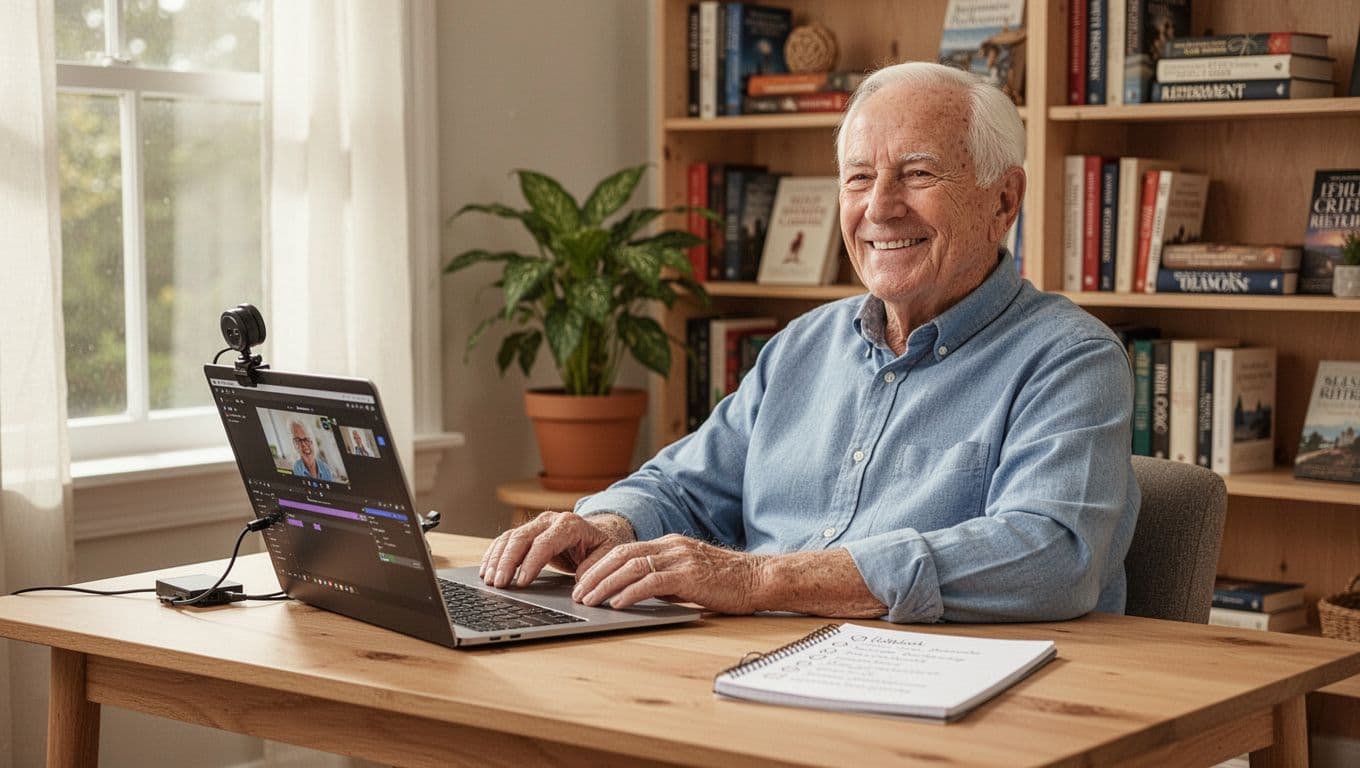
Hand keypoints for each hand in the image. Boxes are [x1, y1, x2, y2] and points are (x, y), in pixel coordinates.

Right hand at [479, 511, 631, 588]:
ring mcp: (537, 523)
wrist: (599, 532)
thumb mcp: (608, 555)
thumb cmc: (603, 545)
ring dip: (497, 559)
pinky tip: (487, 568)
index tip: (521, 583)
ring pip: (510, 538)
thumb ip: (595, 567)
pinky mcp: (529, 531)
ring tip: (489, 580)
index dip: (530, 563)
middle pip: (521, 538)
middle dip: (507, 562)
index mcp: (570, 524)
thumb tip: (579, 584)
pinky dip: (495, 554)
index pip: (544, 543)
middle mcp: (550, 519)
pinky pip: (506, 540)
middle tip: (498, 584)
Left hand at [572, 534, 766, 613]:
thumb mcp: (689, 576)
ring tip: (589, 600)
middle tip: (577, 593)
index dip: (600, 565)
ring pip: (631, 566)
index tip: (583, 582)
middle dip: (594, 574)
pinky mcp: (689, 575)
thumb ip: (664, 579)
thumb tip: (637, 592)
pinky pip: (651, 581)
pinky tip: (617, 604)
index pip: (625, 550)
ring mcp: (680, 558)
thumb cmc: (728, 582)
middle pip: (621, 555)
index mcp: (670, 545)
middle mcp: (671, 546)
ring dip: (605, 584)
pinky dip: (630, 592)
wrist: (759, 579)